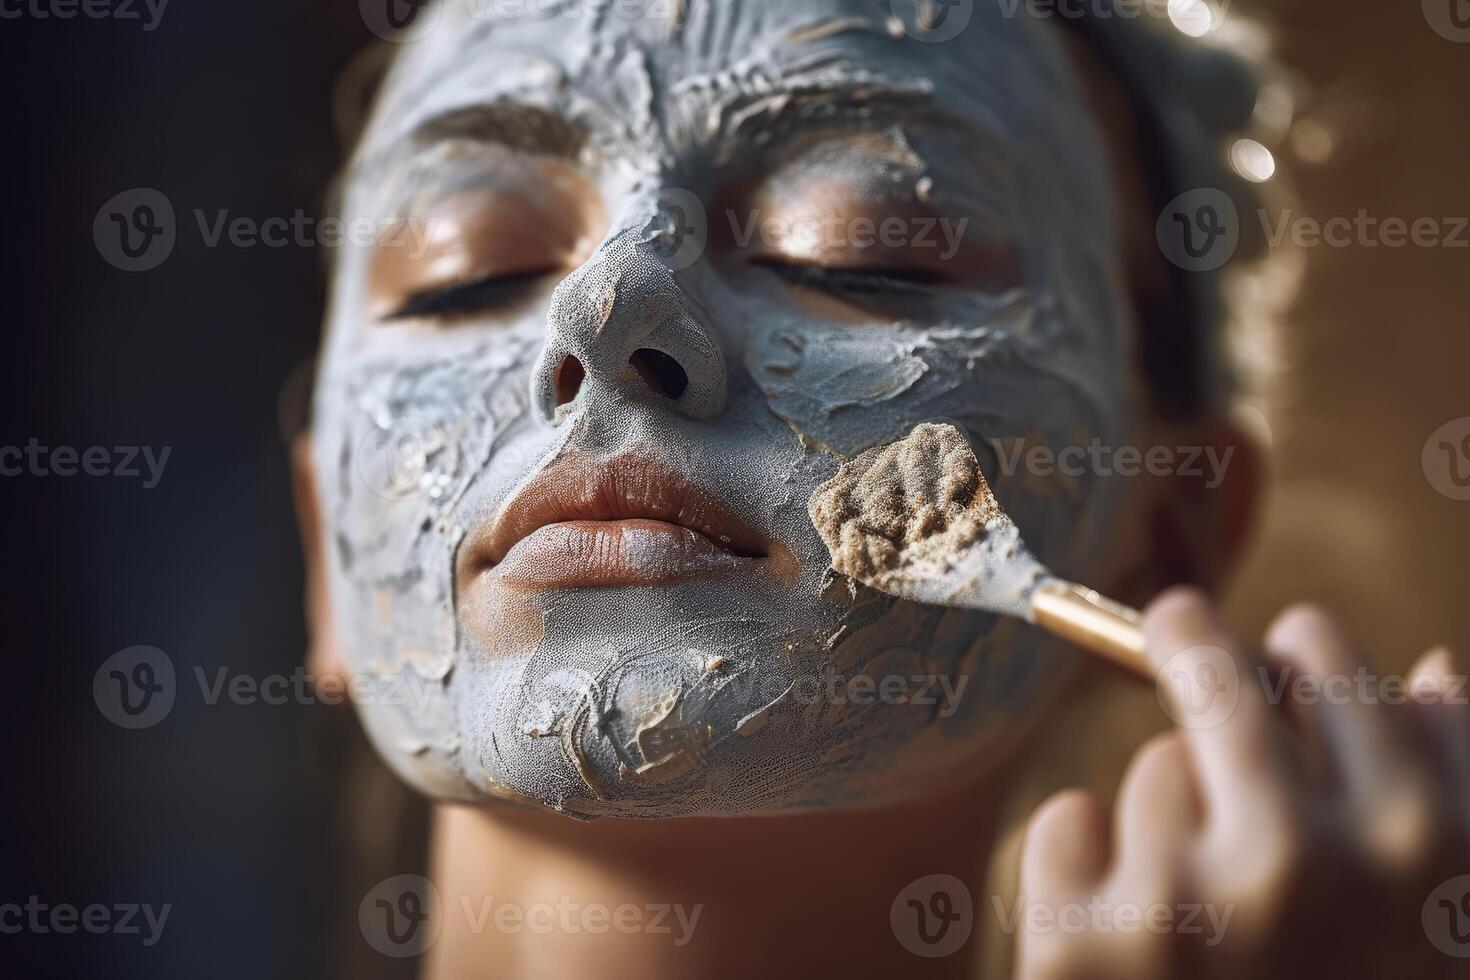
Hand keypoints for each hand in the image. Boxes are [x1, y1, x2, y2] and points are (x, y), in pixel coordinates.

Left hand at [1014, 587, 1469, 978]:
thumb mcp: (1438, 932)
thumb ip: (1447, 801)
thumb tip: (1437, 664)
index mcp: (1434, 866)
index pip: (1362, 692)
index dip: (1321, 656)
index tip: (1295, 641)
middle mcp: (1314, 868)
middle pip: (1229, 680)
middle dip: (1198, 642)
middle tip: (1180, 618)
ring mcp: (1188, 904)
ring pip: (1153, 766)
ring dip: (1163, 812)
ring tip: (1194, 909)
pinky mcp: (1078, 944)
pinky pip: (1066, 824)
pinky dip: (1079, 862)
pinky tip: (1116, 926)